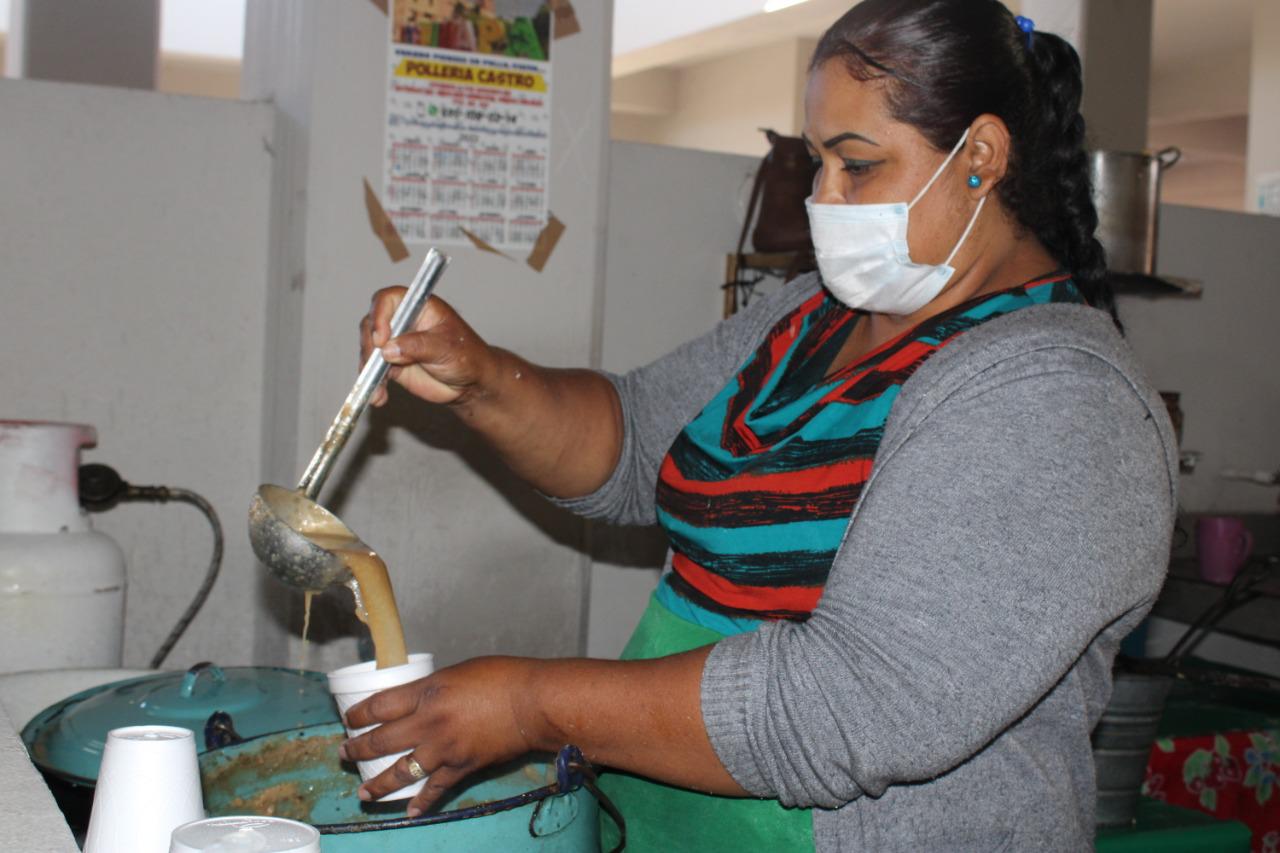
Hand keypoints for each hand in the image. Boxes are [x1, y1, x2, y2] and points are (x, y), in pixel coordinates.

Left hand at [339, 656, 538, 815]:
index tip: (348, 719)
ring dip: (378, 783)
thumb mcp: (458, 672)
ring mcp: (444, 748)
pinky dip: (422, 802)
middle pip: (382, 739)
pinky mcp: (462, 767)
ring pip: (401, 770)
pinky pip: (435, 789)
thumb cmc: (503, 677)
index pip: (380, 705)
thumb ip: (434, 689)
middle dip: (357, 748)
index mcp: (428, 692)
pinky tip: (409, 811)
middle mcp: (429, 722)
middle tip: (343, 754)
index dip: (359, 713)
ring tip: (363, 792)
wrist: (533, 703)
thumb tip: (419, 700)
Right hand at [359, 288, 496, 406]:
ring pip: (369, 349)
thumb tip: (388, 349)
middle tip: (377, 364)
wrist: (470, 382)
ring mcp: (394, 342)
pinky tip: (379, 396)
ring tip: (379, 388)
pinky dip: (373, 384)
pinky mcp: (390, 364)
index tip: (381, 339)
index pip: (389, 299)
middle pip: (372, 324)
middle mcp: (402, 320)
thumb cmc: (467, 356)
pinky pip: (373, 371)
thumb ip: (419, 346)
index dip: (380, 315)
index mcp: (418, 306)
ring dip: (368, 369)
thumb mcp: (447, 347)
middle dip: (370, 346)